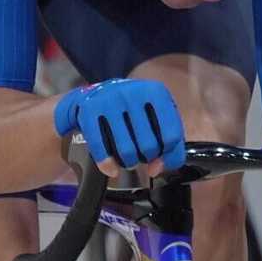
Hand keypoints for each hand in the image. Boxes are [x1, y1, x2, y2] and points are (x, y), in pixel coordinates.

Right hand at [54, 79, 184, 178]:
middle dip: (146, 158)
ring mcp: (110, 100)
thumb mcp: (155, 117)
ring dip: (128, 162)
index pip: (172, 135)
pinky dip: (107, 163)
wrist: (96, 93)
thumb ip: (167, 143)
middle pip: (149, 145)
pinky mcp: (90, 109)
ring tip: (128, 159)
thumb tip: (156, 168)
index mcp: (156, 92)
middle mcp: (133, 93)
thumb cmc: (131, 109)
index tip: (160, 158)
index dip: (168, 154)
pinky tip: (111, 168)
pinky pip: (101, 147)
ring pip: (126, 150)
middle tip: (141, 155)